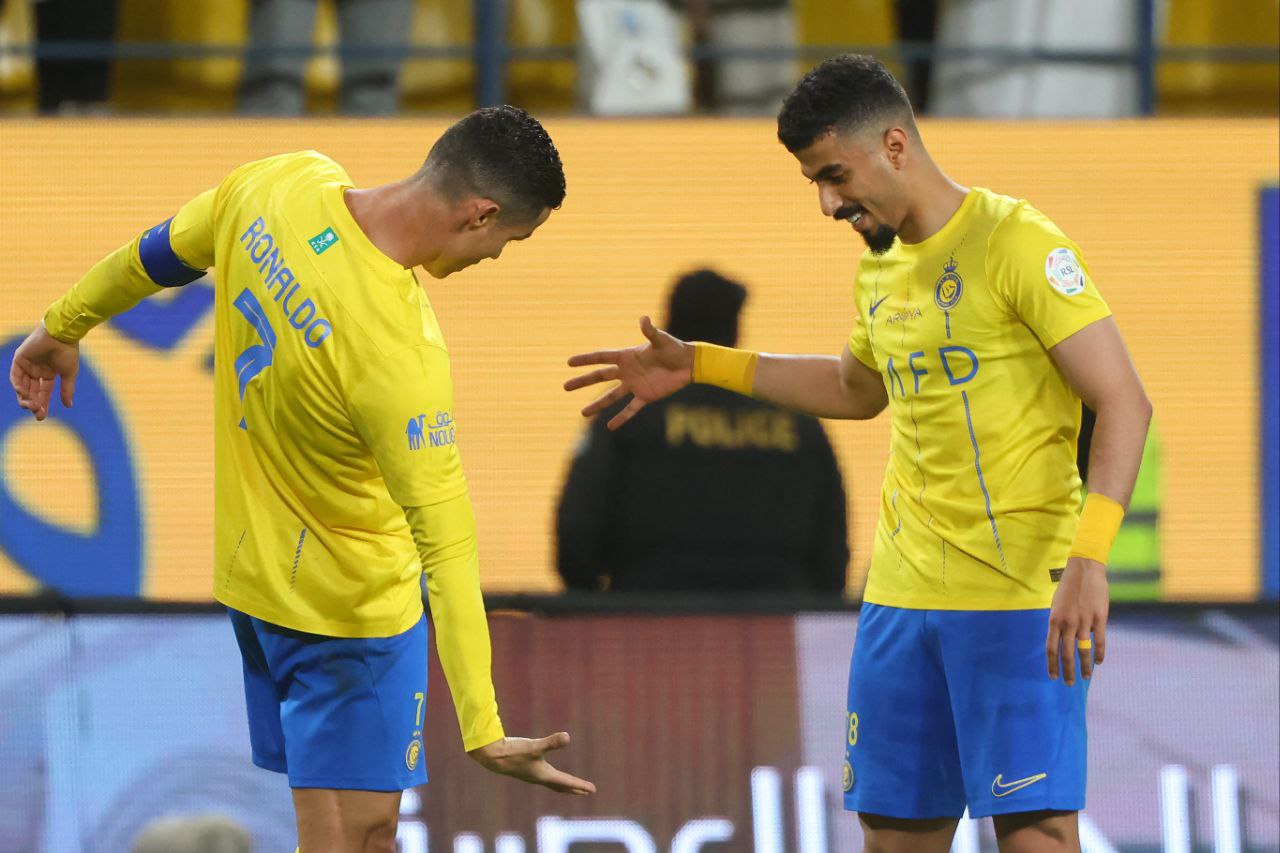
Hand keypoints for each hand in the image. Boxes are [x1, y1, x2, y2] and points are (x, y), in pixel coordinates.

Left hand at [10, 324, 78, 420]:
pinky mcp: (19, 359)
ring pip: (22, 386)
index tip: (41, 417)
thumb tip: (68, 405)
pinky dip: (18, 385)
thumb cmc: (68, 352)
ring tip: (31, 406)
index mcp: (48, 374)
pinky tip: (23, 393)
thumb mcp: (68, 374)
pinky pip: (15, 375)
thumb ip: (67, 390)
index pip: (43, 393)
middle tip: (37, 413)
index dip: (42, 404)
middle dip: (33, 403)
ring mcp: (27, 365)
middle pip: (31, 392)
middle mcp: (36, 371)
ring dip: (25, 397)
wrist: (62, 335)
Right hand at [468, 732, 595, 794]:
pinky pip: (543, 778)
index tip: (592, 789)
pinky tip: (548, 773)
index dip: (580, 785)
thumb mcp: (535, 746)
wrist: (492, 757)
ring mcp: (532, 774)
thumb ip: (551, 742)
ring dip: (563, 785)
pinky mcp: (525, 769)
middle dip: (574, 789)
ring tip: (571, 787)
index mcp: (544, 775)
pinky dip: (551, 779)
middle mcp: (539, 777)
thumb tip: (567, 737)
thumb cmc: (513, 752)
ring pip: (552, 783)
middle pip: (560, 786)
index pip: (566, 782)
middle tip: (586, 792)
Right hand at [564, 316, 693, 429]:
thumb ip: (650, 331)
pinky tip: (610, 426)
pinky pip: (631, 409)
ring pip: (611, 396)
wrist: (688, 364)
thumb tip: (643, 319)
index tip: (569, 362)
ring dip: (597, 404)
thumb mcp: (661, 340)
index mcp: (627, 356)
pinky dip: (621, 418)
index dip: (585, 359)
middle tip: (565, 386)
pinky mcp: (646, 396)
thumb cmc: (674, 348)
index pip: (602, 357)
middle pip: (600, 377)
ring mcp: (635, 385)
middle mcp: (627, 371)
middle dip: (583, 381)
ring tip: (582, 413)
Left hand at [1046, 556, 1108, 685]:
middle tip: (1068, 684)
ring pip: (1084, 650)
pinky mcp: (1099, 618)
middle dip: (1067, 671)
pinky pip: (1100, 640)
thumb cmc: (1068, 587)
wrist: (1084, 570)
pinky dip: (1099, 653)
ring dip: (1084, 666)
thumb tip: (1061, 640)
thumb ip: (1058, 623)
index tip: (1053, 677)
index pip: (1051, 648)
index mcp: (1054, 620)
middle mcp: (1068, 623)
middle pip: (1066, 654)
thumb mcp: (1056, 605)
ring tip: (1085, 677)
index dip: (1052, 664)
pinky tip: (1098, 662)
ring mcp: (1084, 621)